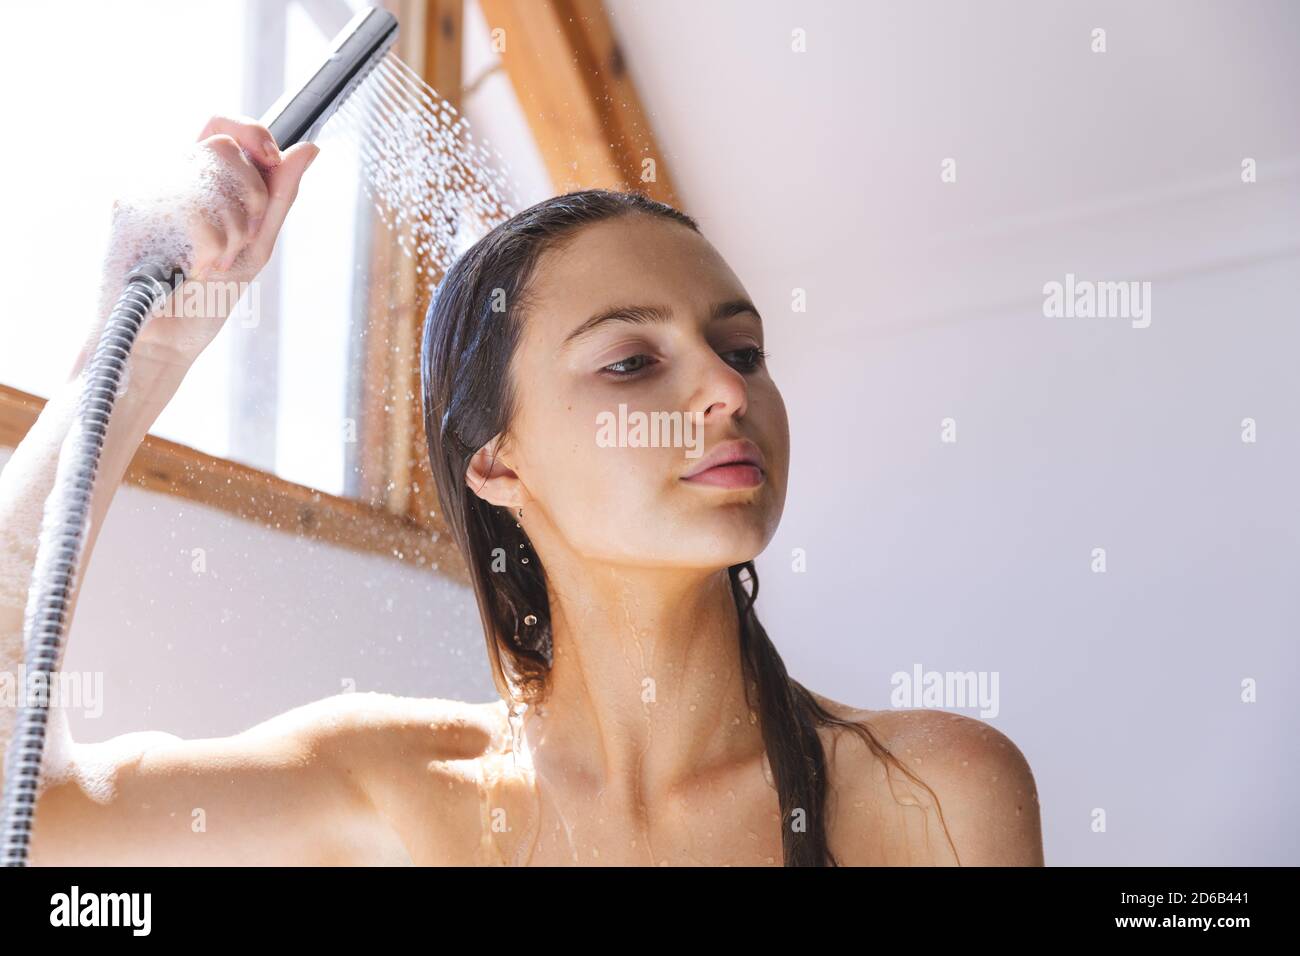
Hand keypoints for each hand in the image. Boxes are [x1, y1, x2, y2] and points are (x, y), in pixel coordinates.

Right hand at [76, 115, 319, 380]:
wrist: (162, 346)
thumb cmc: (205, 301)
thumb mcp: (255, 245)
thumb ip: (278, 197)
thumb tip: (309, 148)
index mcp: (192, 181)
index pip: (220, 127)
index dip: (252, 133)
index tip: (273, 159)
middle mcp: (163, 179)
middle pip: (224, 149)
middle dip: (251, 198)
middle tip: (240, 241)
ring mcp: (143, 192)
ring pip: (213, 180)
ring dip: (231, 232)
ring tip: (210, 264)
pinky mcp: (129, 212)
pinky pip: (197, 214)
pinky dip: (212, 249)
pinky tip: (194, 271)